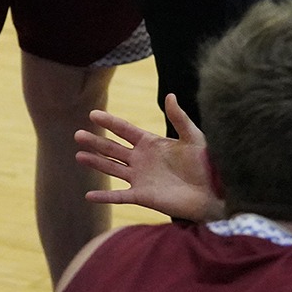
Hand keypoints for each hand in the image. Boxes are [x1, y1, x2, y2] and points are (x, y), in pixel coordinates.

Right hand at [75, 94, 220, 221]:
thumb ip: (179, 118)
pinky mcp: (143, 196)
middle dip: (96, 141)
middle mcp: (142, 159)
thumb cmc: (206, 162)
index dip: (110, 122)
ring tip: (78, 155)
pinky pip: (119, 196)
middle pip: (113, 148)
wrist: (214, 190)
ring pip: (112, 168)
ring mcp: (140, 178)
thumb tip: (170, 95)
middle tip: (77, 134)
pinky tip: (89, 195)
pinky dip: (104, 196)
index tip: (93, 114)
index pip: (125, 130)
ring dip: (95, 163)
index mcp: (152, 143)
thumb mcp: (193, 136)